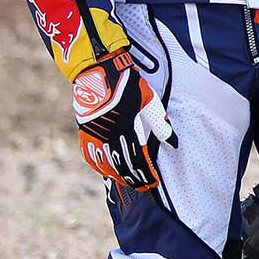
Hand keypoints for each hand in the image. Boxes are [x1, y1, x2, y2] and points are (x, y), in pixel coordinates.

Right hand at [73, 51, 175, 188]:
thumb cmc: (127, 84)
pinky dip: (98, 165)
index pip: (139, 157)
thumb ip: (160, 124)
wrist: (98, 71)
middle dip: (134, 178)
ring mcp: (95, 134)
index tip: (154, 183)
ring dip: (118, 175)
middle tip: (143, 188)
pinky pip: (90, 154)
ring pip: (106, 163)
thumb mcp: (149, 101)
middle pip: (123, 164)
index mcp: (127, 127)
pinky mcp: (85, 130)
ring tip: (128, 183)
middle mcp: (110, 134)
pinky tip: (105, 172)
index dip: (146, 173)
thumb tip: (174, 142)